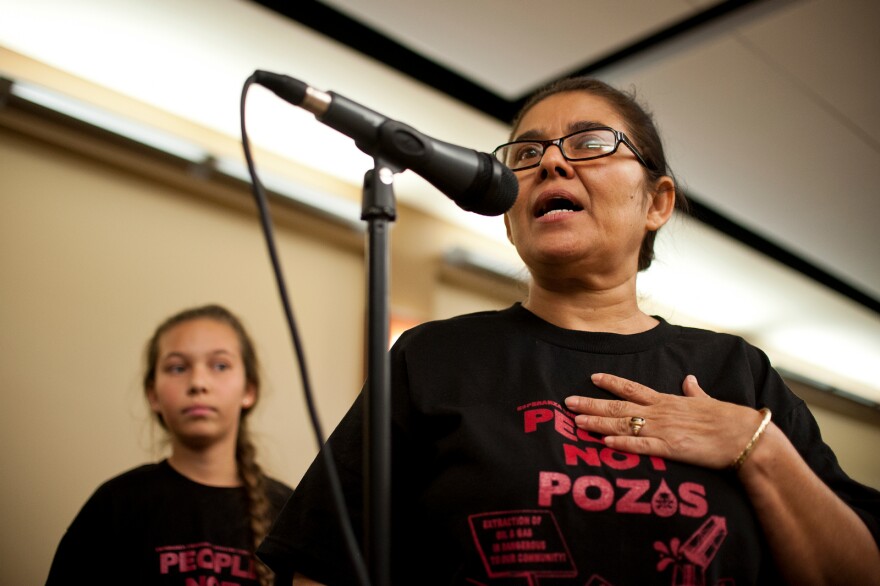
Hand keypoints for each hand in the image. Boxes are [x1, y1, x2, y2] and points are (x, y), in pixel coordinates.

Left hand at [564, 373, 763, 469]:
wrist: (746, 436)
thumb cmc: (730, 419)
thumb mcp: (708, 400)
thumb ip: (694, 391)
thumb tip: (689, 379)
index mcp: (668, 400)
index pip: (633, 388)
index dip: (611, 383)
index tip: (592, 377)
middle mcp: (661, 412)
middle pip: (619, 406)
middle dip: (591, 404)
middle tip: (567, 402)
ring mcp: (664, 429)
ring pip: (623, 425)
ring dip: (598, 423)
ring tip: (576, 421)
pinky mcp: (671, 448)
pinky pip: (641, 446)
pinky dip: (622, 444)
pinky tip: (605, 442)